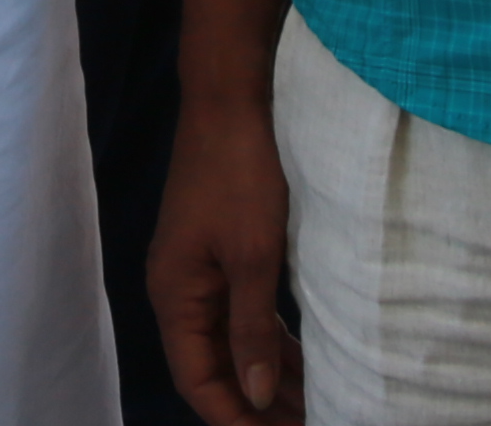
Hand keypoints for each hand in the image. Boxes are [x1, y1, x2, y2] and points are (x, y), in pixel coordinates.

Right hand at [145, 90, 304, 419]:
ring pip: (233, 342)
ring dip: (268, 375)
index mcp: (176, 295)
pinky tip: (305, 360)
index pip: (198, 379)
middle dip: (256, 404)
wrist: (232, 97)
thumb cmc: (240, 172)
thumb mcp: (254, 256)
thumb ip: (253, 330)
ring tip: (314, 404)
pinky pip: (244, 314)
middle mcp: (182, 289)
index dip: (234, 418)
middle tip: (309, 423)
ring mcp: (202, 271)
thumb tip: (255, 395)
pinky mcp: (224, 253)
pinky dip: (272, 341)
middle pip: (214, 366)